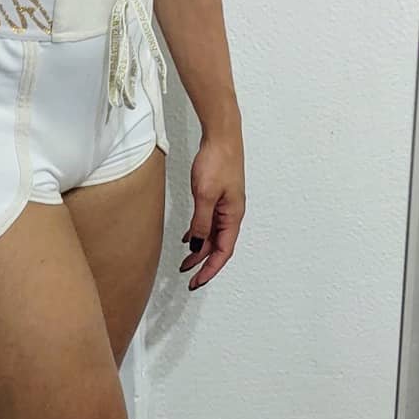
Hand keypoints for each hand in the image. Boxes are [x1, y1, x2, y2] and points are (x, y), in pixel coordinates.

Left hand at [179, 131, 245, 290]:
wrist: (221, 136)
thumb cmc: (218, 162)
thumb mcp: (204, 195)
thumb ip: (201, 222)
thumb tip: (196, 245)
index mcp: (233, 216)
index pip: (223, 252)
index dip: (210, 269)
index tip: (197, 282)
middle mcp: (232, 214)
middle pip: (218, 246)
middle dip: (203, 263)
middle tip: (187, 275)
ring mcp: (225, 205)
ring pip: (212, 234)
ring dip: (199, 248)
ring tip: (184, 260)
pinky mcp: (218, 196)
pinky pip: (209, 221)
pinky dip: (199, 231)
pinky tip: (188, 236)